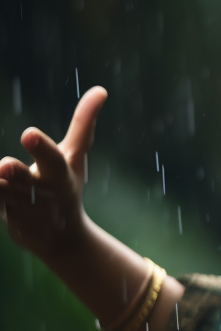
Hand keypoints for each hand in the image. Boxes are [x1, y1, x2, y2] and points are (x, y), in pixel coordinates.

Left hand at [0, 86, 106, 261]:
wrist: (61, 240)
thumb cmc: (66, 188)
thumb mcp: (75, 158)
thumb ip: (83, 124)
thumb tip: (100, 89)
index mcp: (59, 174)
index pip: (52, 158)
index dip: (41, 147)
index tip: (29, 134)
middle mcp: (40, 189)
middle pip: (24, 178)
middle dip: (15, 173)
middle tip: (5, 165)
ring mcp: (20, 204)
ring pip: (1, 191)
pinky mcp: (4, 214)